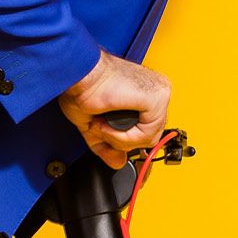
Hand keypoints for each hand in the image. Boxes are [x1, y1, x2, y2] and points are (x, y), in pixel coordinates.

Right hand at [59, 53, 173, 168]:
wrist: (78, 75)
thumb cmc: (83, 87)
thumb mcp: (96, 125)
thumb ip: (109, 144)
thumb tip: (117, 162)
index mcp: (147, 93)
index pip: (148, 129)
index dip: (127, 139)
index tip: (108, 135)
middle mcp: (157, 91)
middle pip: (151, 136)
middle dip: (123, 140)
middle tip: (101, 127)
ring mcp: (159, 94)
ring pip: (149, 139)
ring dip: (120, 139)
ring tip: (103, 123)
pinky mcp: (156, 99)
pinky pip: (146, 135)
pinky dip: (123, 136)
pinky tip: (108, 123)